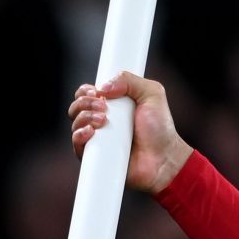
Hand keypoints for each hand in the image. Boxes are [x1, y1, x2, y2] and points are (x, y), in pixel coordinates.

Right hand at [68, 73, 193, 194]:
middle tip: (103, 107)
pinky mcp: (94, 156)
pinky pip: (77, 145)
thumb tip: (103, 86)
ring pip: (75, 123)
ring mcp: (97, 139)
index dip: (86, 91)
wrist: (163, 158)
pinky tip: (91, 132)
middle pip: (77, 106)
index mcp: (111, 105)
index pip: (87, 93)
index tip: (96, 92)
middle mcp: (101, 120)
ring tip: (103, 120)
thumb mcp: (152, 94)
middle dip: (84, 102)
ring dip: (84, 117)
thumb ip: (130, 80)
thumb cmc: (160, 129)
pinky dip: (79, 136)